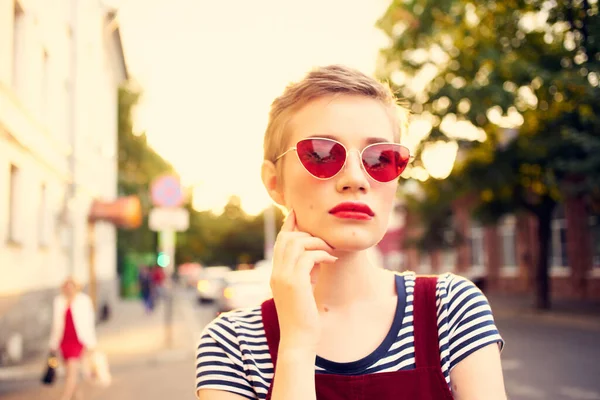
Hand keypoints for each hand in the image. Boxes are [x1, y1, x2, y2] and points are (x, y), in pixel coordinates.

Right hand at [270, 210, 336, 352]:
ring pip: (298, 243)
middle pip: (287, 238)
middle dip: (307, 233)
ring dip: (317, 243)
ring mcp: (283, 277)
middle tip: (325, 242)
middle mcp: (276, 272)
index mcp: (276, 273)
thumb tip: (317, 255)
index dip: (288, 225)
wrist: (299, 339)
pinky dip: (322, 254)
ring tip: (330, 252)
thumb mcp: (303, 289)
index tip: (295, 212)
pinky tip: (332, 260)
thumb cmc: (303, 317)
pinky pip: (309, 256)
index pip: (280, 242)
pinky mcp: (295, 283)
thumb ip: (305, 272)